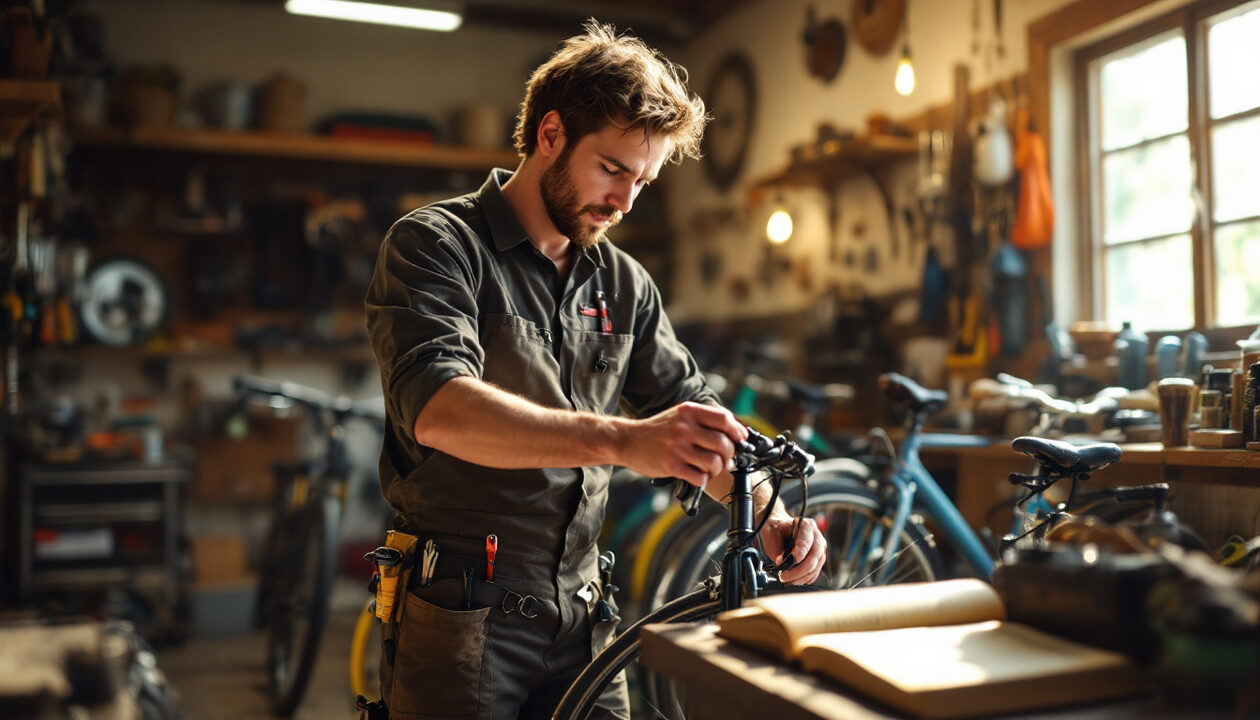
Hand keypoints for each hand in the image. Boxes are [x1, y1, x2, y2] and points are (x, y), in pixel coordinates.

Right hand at [619, 402, 746, 486]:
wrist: (627, 440)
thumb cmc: (657, 430)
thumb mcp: (679, 416)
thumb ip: (703, 420)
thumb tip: (734, 431)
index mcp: (689, 411)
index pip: (725, 419)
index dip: (737, 431)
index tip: (740, 440)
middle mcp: (685, 427)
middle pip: (723, 444)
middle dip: (728, 455)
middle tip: (723, 459)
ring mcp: (678, 447)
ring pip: (714, 462)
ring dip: (716, 470)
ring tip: (709, 469)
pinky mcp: (672, 465)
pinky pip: (699, 477)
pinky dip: (703, 479)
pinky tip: (697, 476)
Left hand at [760, 511, 826, 584]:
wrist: (778, 529)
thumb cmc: (776, 530)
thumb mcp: (771, 534)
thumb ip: (776, 549)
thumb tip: (782, 564)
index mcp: (806, 525)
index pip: (806, 541)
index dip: (800, 553)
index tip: (789, 561)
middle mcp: (816, 537)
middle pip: (813, 557)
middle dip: (798, 570)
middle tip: (783, 576)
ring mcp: (819, 550)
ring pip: (815, 568)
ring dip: (800, 577)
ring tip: (786, 579)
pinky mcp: (818, 561)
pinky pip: (814, 574)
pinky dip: (803, 579)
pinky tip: (793, 579)